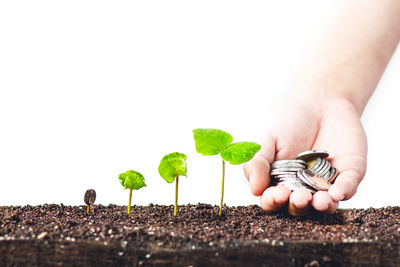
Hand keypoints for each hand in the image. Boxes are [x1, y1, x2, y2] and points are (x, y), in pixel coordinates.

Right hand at [244, 95, 366, 215]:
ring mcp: (326, 183)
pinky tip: (337, 192)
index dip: (274, 202)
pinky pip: (348, 187)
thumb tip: (255, 190)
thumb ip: (257, 162)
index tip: (277, 194)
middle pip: (299, 208)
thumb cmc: (288, 120)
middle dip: (298, 206)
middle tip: (299, 197)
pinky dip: (343, 191)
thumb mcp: (266, 138)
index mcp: (278, 182)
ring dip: (322, 207)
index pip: (273, 201)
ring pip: (325, 205)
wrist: (319, 100)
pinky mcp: (348, 174)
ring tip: (319, 201)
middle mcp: (302, 187)